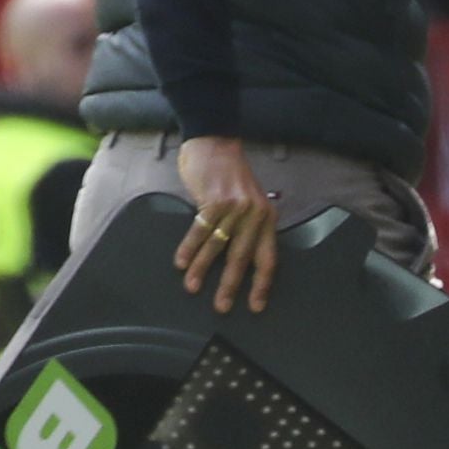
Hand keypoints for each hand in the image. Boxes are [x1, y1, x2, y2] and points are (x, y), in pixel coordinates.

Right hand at [171, 135, 278, 313]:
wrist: (215, 142)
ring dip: (203, 269)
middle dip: (231, 285)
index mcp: (266, 217)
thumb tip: (235, 253)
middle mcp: (255, 214)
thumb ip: (246, 224)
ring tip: (193, 287)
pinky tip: (181, 262)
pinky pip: (200, 230)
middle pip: (242, 257)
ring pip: (218, 246)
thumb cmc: (227, 172)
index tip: (256, 305)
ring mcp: (235, 207)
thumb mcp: (247, 200)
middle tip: (222, 306)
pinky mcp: (214, 200)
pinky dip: (189, 248)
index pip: (267, 258)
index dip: (261, 284)